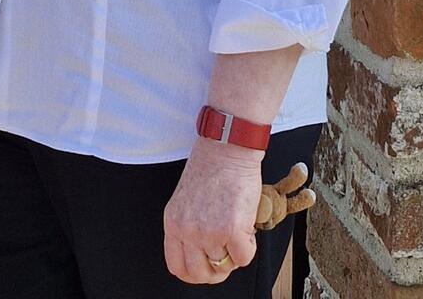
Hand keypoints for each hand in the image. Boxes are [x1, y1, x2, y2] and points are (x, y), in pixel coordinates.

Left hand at [162, 138, 262, 284]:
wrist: (226, 149)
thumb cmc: (210, 168)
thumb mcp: (185, 201)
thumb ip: (189, 226)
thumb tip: (205, 252)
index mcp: (173, 223)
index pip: (177, 267)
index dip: (194, 274)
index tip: (206, 269)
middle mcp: (187, 231)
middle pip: (199, 274)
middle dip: (216, 272)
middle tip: (227, 259)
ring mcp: (209, 232)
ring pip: (224, 266)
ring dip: (235, 254)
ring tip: (238, 232)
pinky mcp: (232, 229)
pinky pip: (244, 257)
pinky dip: (249, 247)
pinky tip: (247, 228)